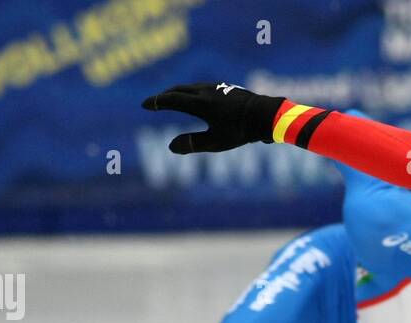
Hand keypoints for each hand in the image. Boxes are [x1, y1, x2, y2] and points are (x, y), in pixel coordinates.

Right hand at [142, 82, 284, 153]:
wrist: (266, 115)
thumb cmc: (241, 131)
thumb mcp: (216, 143)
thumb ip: (192, 144)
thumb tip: (170, 147)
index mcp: (199, 103)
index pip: (171, 100)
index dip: (156, 102)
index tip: (144, 105)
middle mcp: (205, 91)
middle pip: (178, 90)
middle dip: (164, 96)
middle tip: (154, 102)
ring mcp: (216, 87)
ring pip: (191, 86)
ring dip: (178, 92)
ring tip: (172, 99)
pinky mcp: (226, 88)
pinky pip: (202, 87)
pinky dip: (191, 92)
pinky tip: (196, 99)